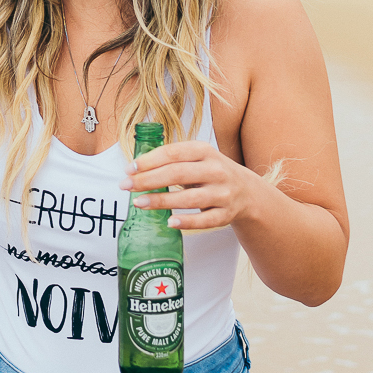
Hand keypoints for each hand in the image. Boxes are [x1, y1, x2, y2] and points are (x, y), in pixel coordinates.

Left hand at [120, 141, 261, 230]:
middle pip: (177, 174)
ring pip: (189, 198)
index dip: (149, 161)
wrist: (247, 191)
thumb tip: (135, 168)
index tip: (129, 169)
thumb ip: (171, 159)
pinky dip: (187, 222)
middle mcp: (215, 170)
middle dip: (148, 180)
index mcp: (205, 151)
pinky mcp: (226, 214)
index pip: (173, 153)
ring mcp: (222, 193)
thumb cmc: (210, 172)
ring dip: (161, 201)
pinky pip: (205, 220)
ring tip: (138, 202)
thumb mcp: (197, 157)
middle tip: (126, 185)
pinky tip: (169, 221)